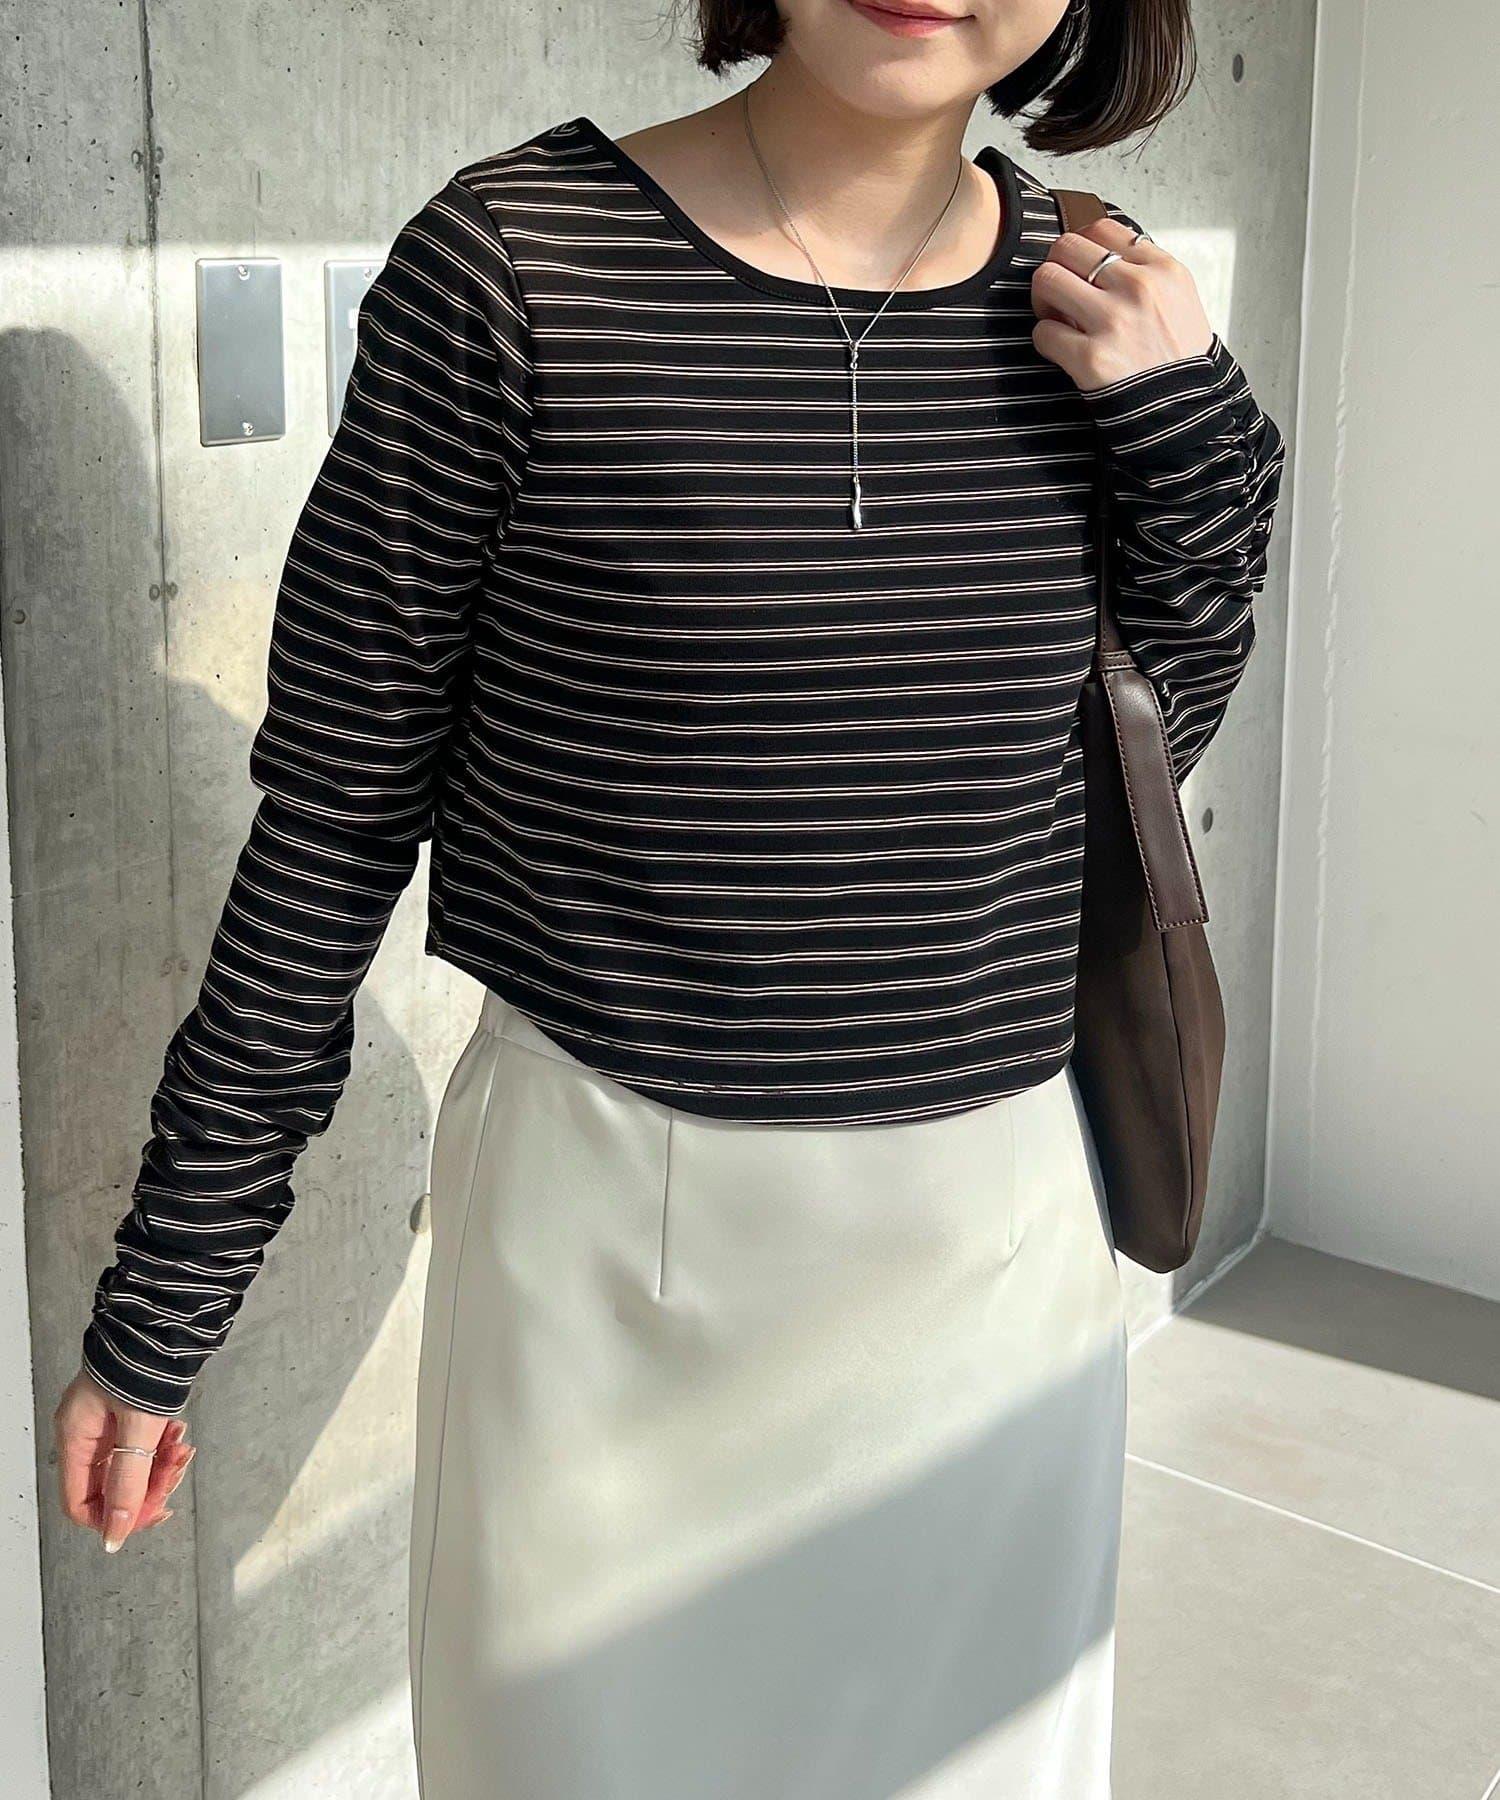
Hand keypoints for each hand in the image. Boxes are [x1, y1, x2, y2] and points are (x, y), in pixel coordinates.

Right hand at [53, 1367, 195, 1551]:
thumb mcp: (138, 1428)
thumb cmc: (144, 1361)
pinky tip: (178, 1433)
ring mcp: (109, 1423)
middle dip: (147, 1486)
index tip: (148, 1514)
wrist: (166, 1320)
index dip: (113, 1517)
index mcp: (76, 1436)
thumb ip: (128, 1482)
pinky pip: (143, 1446)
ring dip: (160, 1465)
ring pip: (132, 1467)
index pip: (81, 1503)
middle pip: (111, 1487)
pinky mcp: (130, 1414)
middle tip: (174, 1473)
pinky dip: (164, 1445)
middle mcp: (87, 1432)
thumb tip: (115, 1532)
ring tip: (180, 1448)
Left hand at [1031, 216, 1214, 392]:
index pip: (1101, 228)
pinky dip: (1046, 340)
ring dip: (1043, 300)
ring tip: (1056, 318)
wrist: (1186, 411)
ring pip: (1048, 280)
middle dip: (1056, 269)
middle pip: (1067, 247)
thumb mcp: (1179, 299)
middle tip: (1059, 294)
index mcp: (1162, 270)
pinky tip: (1062, 349)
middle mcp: (1139, 288)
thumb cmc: (1178, 359)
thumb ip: (1144, 271)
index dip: (1081, 247)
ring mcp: (1114, 322)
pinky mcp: (1091, 358)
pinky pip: (1043, 333)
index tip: (1080, 269)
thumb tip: (1098, 254)